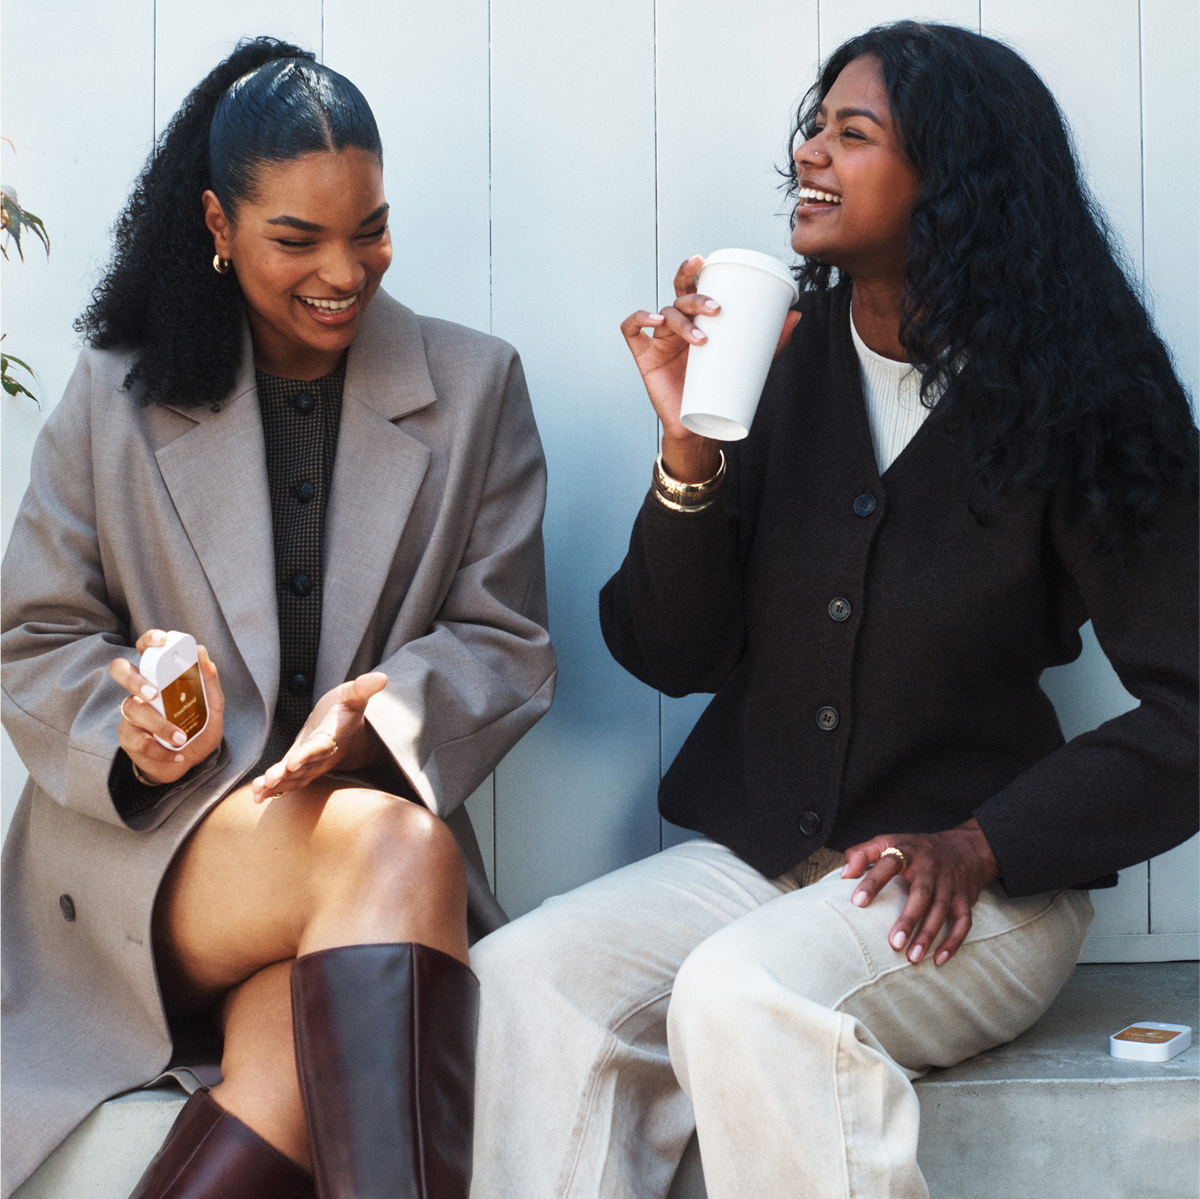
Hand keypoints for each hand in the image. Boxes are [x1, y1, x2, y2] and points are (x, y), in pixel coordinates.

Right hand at [109, 630, 224, 785]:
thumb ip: (208, 681)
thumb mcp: (212, 706)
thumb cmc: (198, 728)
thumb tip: (202, 651)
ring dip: (158, 725)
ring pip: (132, 708)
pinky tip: (177, 754)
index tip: (161, 641)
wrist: (190, 762)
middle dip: (134, 679)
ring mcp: (132, 712)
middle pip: (120, 670)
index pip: (147, 648)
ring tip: (180, 737)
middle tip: (154, 693)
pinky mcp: (128, 736)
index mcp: (160, 675)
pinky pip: (138, 739)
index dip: (149, 640)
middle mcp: (141, 689)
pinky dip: (160, 749)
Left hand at [251, 671, 388, 801]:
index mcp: (333, 735)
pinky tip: (257, 795)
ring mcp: (310, 765)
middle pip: (306, 767)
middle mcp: (322, 755)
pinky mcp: (298, 768)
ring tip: (260, 790)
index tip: (294, 760)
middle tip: (271, 779)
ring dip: (278, 785)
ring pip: (296, 778)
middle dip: (288, 774)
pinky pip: (288, 781)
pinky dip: (273, 789)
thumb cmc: (346, 710)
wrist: (347, 731)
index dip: (308, 753)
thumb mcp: (354, 695)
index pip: (321, 746)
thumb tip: (382, 677)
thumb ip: (363, 688)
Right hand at [619, 255, 800, 481]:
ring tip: (700, 339)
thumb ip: (770, 341)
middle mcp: (677, 324)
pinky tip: (653, 321)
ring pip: (664, 314)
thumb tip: (797, 315)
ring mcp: (659, 339)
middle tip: (715, 309)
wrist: (700, 425)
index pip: (691, 287)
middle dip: (695, 296)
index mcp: (697, 320)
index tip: (704, 261)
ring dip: (681, 321)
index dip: (692, 270)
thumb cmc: (719, 389)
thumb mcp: (747, 362)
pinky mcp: (644, 357)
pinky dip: (639, 319)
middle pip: (679, 296)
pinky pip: (631, 330)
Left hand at [840, 819, 999, 965]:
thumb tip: (843, 876)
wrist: (964, 848)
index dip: (873, 881)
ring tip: (912, 958)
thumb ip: (862, 854)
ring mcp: (950, 885)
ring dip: (928, 935)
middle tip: (893, 943)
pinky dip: (954, 941)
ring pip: (942, 910)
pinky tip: (939, 959)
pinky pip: (964, 922)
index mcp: (908, 852)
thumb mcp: (887, 841)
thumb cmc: (915, 849)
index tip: (858, 902)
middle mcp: (931, 868)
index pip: (889, 863)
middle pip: (922, 893)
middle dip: (908, 919)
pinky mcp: (965, 900)